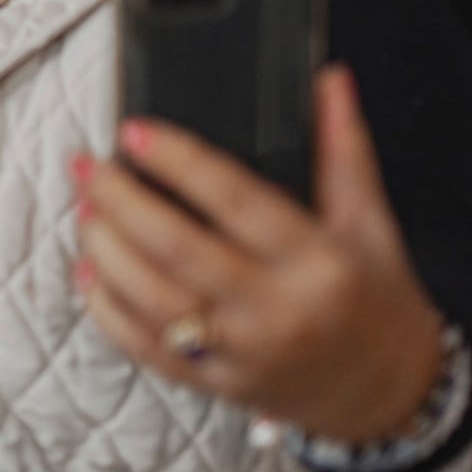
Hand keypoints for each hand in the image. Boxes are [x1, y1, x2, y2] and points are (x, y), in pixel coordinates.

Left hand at [75, 64, 444, 441]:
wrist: (388, 392)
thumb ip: (343, 147)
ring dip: (105, 252)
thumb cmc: (372, 296)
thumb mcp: (370, 221)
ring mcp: (243, 353)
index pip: (236, 200)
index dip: (179, 162)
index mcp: (318, 262)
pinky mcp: (216, 383)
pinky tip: (87, 272)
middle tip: (85, 166)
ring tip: (83, 210)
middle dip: (120, 202)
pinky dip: (107, 310)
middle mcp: (278, 310)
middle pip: (179, 249)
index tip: (133, 131)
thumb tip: (330, 78)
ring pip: (153, 301)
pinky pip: (148, 349)